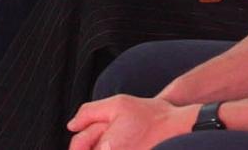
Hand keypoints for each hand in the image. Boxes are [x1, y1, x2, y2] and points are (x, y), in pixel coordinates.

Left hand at [67, 94, 197, 149]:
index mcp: (106, 149)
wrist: (175, 128)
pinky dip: (114, 147)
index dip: (79, 139)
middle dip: (91, 142)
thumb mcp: (118, 103)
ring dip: (101, 145)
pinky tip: (125, 143)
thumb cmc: (150, 116)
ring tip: (119, 137)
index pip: (77, 145)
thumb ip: (89, 112)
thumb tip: (72, 125)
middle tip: (108, 131)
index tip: (87, 130)